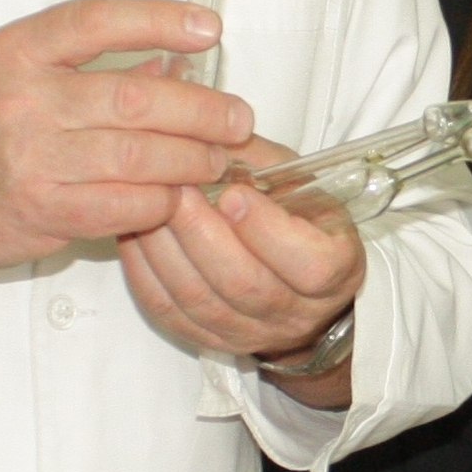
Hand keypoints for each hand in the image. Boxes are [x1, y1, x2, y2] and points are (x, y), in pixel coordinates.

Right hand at [0, 0, 252, 283]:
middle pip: (135, 97)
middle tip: (237, 118)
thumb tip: (173, 64)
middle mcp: (24, 99)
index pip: (98, 21)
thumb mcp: (16, 76)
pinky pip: (125, 204)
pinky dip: (161, 201)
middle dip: (201, 109)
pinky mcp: (44, 211)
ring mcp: (32, 158)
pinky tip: (175, 197)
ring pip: (139, 155)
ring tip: (214, 160)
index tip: (209, 29)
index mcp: (17, 52)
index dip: (160, 20)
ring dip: (191, 159)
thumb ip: (89, 65)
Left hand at [117, 135, 368, 395]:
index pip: (309, 264)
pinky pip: (169, 311)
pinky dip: (145, 271)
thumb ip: (261, 162)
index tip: (235, 193)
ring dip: (165, 249)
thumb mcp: (300, 183)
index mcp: (336, 270)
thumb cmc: (299, 221)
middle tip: (174, 189)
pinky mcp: (209, 340)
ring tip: (146, 205)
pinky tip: (134, 234)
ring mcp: (251, 333)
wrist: (295, 285)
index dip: (267, 231)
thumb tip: (211, 131)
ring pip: (199, 300)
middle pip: (244, 284)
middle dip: (202, 233)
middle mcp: (296, 312)